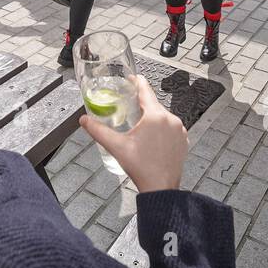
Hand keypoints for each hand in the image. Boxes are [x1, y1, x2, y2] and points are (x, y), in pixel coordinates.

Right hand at [81, 76, 187, 192]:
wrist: (160, 189)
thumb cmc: (141, 167)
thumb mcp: (116, 146)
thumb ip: (98, 131)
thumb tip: (84, 120)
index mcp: (156, 116)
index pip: (146, 90)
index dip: (137, 82)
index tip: (132, 79)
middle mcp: (171, 120)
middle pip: (154, 105)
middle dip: (142, 105)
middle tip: (128, 107)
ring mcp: (180, 131)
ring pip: (163, 117)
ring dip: (151, 118)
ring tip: (138, 126)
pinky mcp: (183, 141)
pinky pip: (171, 128)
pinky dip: (161, 129)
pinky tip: (151, 138)